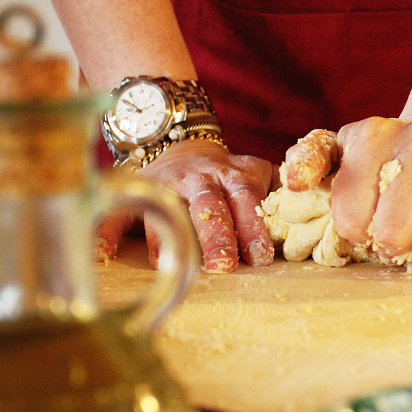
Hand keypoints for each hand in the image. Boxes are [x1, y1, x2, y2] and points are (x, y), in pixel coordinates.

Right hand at [96, 139, 276, 272]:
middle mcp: (199, 177)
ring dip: (170, 238)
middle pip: (209, 205)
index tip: (261, 257)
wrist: (181, 144)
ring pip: (165, 209)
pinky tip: (102, 255)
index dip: (253, 226)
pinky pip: (118, 209)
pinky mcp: (134, 190)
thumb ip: (276, 192)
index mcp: (232, 174)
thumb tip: (309, 214)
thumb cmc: (226, 175)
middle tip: (223, 267)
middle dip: (217, 236)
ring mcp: (164, 183)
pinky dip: (107, 230)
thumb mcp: (254, 173)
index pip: (246, 197)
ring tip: (175, 268)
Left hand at [282, 118, 411, 278]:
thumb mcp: (343, 152)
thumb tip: (291, 183)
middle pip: (395, 226)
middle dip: (391, 248)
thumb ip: (310, 162)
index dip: (356, 235)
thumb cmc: (387, 161)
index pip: (350, 213)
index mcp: (372, 135)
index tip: (365, 233)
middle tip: (395, 247)